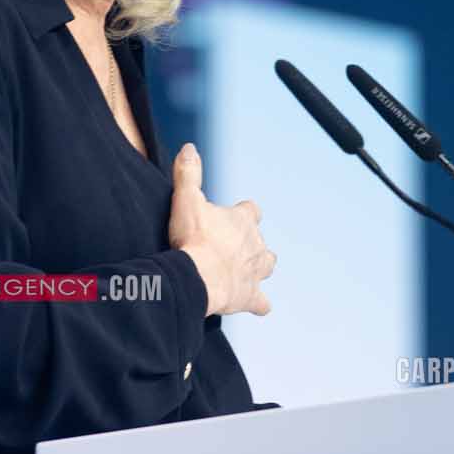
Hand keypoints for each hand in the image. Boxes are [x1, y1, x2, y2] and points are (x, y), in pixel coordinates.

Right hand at [166, 142, 275, 316]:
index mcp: (243, 220)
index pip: (251, 210)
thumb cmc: (193, 238)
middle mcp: (256, 244)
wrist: (197, 276)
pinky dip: (259, 304)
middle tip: (230, 248)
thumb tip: (189, 148)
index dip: (242, 213)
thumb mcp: (186, 199)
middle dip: (251, 243)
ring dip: (259, 268)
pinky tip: (255, 305)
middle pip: (261, 241)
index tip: (228, 217)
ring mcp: (255, 272)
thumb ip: (188, 173)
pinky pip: (262, 303)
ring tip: (245, 271)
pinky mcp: (250, 296)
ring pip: (267, 266)